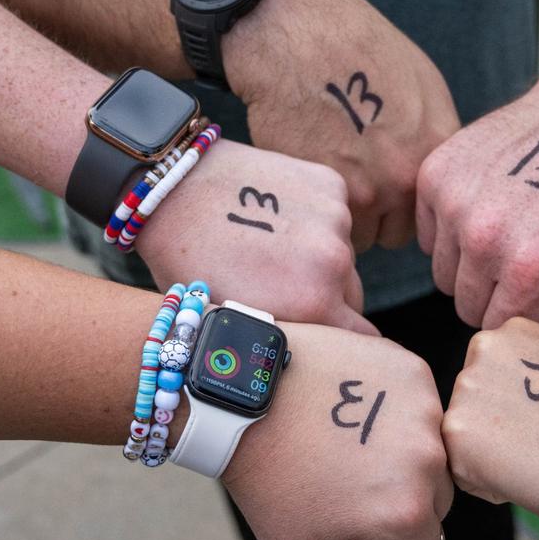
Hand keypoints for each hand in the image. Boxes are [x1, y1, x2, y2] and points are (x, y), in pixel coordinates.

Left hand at [138, 139, 374, 333]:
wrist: (174, 190)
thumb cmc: (190, 262)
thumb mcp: (234, 321)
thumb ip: (285, 337)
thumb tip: (317, 355)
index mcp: (315, 303)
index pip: (364, 338)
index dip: (347, 339)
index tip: (334, 335)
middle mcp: (335, 261)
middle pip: (353, 293)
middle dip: (329, 295)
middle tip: (287, 286)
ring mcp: (336, 217)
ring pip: (343, 250)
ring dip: (320, 253)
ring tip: (274, 245)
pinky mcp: (330, 184)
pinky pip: (334, 212)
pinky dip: (314, 216)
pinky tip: (276, 213)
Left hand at [222, 323, 452, 539]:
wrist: (246, 393)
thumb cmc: (267, 471)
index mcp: (405, 512)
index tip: (349, 520)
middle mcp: (426, 460)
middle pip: (435, 499)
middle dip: (399, 498)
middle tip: (343, 479)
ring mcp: (422, 410)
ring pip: (428, 450)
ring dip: (399, 452)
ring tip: (343, 440)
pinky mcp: (411, 370)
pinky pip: (417, 407)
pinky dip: (392, 409)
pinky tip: (349, 407)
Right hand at [224, 0, 459, 251]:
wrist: (293, 30)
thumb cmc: (354, 46)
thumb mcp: (420, 82)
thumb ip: (433, 138)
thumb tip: (437, 180)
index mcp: (438, 146)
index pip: (436, 209)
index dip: (412, 203)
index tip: (392, 189)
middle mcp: (408, 173)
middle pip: (399, 231)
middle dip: (380, 216)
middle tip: (354, 179)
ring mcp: (365, 189)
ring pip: (361, 237)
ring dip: (346, 218)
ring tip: (329, 174)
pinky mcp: (323, 192)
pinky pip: (328, 226)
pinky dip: (317, 210)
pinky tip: (309, 172)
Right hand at [416, 73, 538, 355]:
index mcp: (529, 272)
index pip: (496, 331)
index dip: (523, 313)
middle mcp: (483, 239)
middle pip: (464, 305)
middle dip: (496, 291)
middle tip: (529, 253)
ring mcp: (454, 203)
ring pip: (442, 271)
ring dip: (471, 262)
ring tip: (511, 227)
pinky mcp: (435, 176)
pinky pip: (428, 233)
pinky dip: (452, 228)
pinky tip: (491, 204)